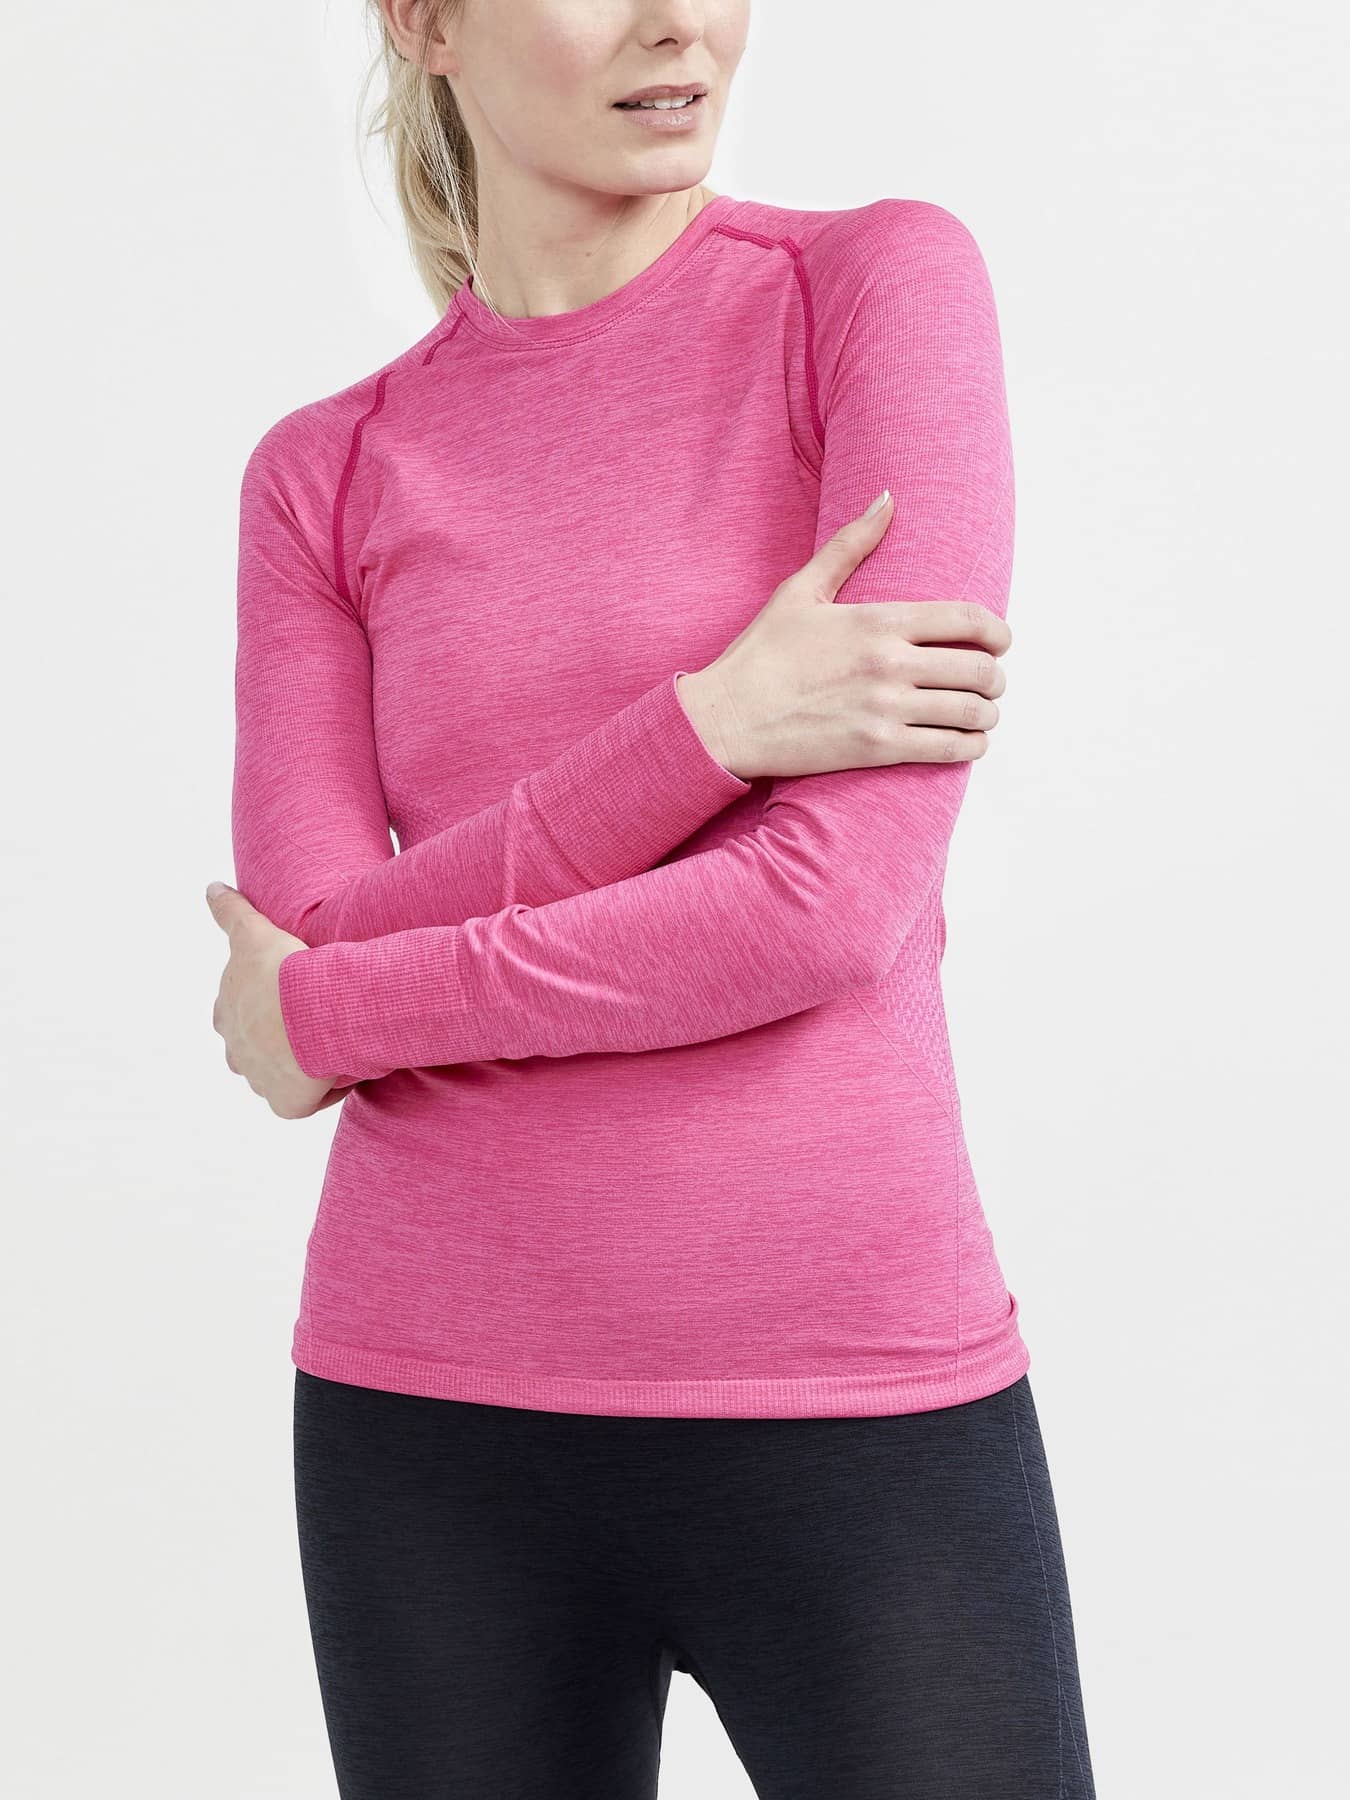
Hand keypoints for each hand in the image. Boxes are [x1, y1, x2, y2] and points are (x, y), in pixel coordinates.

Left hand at [206, 881, 343, 1117]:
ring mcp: (260, 1082)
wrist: (312, 1011)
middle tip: (314, 1021)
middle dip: (278, 1041)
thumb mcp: (253, 934)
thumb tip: (211, 887)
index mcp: (226, 1018)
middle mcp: (237, 1054)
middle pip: (257, 1050)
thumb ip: (230, 912)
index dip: (263, 1006)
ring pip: (280, 1077)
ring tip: (331, 1047)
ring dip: (300, 1066)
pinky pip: (305, 1101)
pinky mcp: (286, 1105)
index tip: (288, 995)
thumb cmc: (282, 972)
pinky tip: (342, 1072)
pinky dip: (322, 1090)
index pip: (238, 1015)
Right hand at [676, 490, 1012, 781]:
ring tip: (982, 714)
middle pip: (979, 669)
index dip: (997, 632)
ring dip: (987, 714)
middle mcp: (890, 663)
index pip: (967, 620)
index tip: (1000, 641)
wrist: (726, 718)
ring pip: (971, 712)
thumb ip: (851, 545)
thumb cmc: (760, 655)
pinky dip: (970, 747)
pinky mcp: (878, 748)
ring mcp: (886, 708)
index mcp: (878, 620)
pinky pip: (949, 749)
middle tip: (990, 682)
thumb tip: (887, 498)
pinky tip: (968, 743)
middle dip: (995, 677)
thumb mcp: (800, 590)